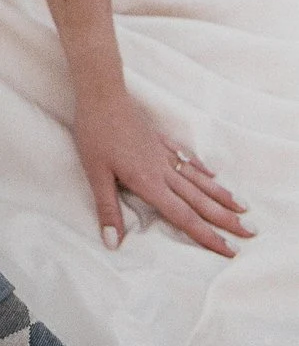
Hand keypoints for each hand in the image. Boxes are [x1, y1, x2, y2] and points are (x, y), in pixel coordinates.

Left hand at [72, 88, 251, 256]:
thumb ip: (108, 209)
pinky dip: (200, 168)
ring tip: (242, 207)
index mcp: (149, 183)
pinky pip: (185, 157)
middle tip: (250, 233)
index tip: (229, 250)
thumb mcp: (96, 175)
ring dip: (220, 195)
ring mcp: (163, 153)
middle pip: (199, 200)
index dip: (206, 235)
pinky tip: (212, 173)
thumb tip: (113, 243)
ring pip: (198, 179)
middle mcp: (163, 170)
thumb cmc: (95, 134)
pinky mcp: (159, 139)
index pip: (184, 216)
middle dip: (225, 219)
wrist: (102, 95)